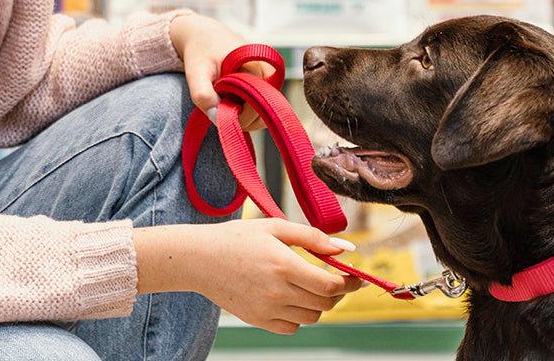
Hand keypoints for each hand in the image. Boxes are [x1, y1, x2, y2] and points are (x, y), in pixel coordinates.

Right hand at [134, 219, 365, 333]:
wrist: (198, 259)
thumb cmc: (236, 238)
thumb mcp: (276, 227)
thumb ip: (314, 237)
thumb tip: (346, 248)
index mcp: (285, 265)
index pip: (332, 285)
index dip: (350, 282)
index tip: (355, 276)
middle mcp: (278, 292)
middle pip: (326, 304)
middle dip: (338, 292)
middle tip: (337, 278)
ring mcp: (267, 310)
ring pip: (312, 317)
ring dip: (320, 304)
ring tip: (312, 286)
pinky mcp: (258, 320)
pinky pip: (292, 327)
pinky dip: (299, 316)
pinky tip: (293, 298)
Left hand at [168, 14, 271, 130]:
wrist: (206, 35)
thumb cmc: (201, 52)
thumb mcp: (195, 72)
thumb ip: (203, 96)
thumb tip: (217, 118)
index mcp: (257, 68)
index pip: (257, 108)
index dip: (237, 117)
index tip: (218, 112)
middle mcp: (269, 75)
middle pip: (262, 115)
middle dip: (239, 118)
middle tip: (218, 105)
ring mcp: (269, 80)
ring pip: (262, 115)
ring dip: (241, 116)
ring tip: (223, 100)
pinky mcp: (265, 85)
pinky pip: (259, 109)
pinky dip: (244, 111)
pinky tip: (229, 100)